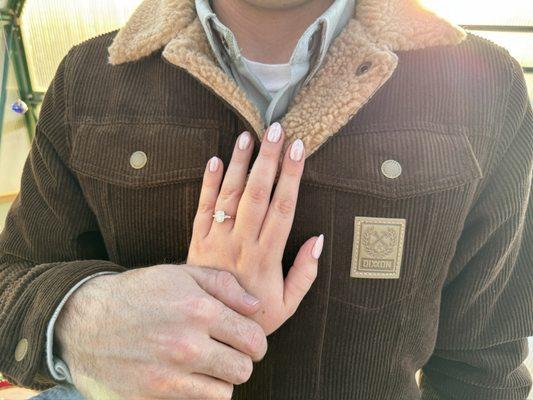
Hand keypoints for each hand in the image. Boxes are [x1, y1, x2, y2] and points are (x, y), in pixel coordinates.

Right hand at [55, 264, 267, 399]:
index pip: (254, 340)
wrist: (85, 321)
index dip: (255, 340)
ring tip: (205, 364)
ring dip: (220, 380)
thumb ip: (224, 286)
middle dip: (240, 360)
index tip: (246, 339)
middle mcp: (186, 346)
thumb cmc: (139, 293)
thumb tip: (256, 307)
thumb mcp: (181, 274)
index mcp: (198, 311)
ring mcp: (168, 377)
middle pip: (244, 370)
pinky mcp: (151, 398)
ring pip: (224, 393)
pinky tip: (186, 376)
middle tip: (227, 352)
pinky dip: (196, 393)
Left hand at [187, 122, 323, 334]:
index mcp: (266, 255)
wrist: (208, 327)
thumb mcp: (287, 305)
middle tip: (276, 130)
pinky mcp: (197, 240)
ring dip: (239, 163)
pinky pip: (202, 207)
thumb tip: (318, 239)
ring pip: (229, 195)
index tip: (299, 149)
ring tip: (248, 136)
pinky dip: (208, 183)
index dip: (291, 176)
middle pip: (256, 193)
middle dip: (268, 159)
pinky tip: (215, 160)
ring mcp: (217, 239)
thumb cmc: (251, 315)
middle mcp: (241, 242)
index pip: (282, 207)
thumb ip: (305, 273)